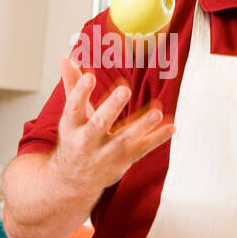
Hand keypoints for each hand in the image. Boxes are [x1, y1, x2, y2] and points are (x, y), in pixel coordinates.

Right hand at [50, 55, 175, 191]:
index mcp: (71, 126)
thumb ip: (72, 85)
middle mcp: (86, 142)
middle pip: (98, 124)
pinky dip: (156, 139)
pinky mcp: (122, 162)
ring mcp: (105, 154)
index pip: (74, 107)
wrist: (73, 180)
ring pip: (124, 140)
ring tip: (157, 113)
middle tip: (124, 90)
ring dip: (142, 125)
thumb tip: (65, 57)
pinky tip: (171, 127)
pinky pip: (141, 150)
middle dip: (111, 107)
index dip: (81, 91)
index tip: (90, 76)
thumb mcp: (71, 114)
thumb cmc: (74, 138)